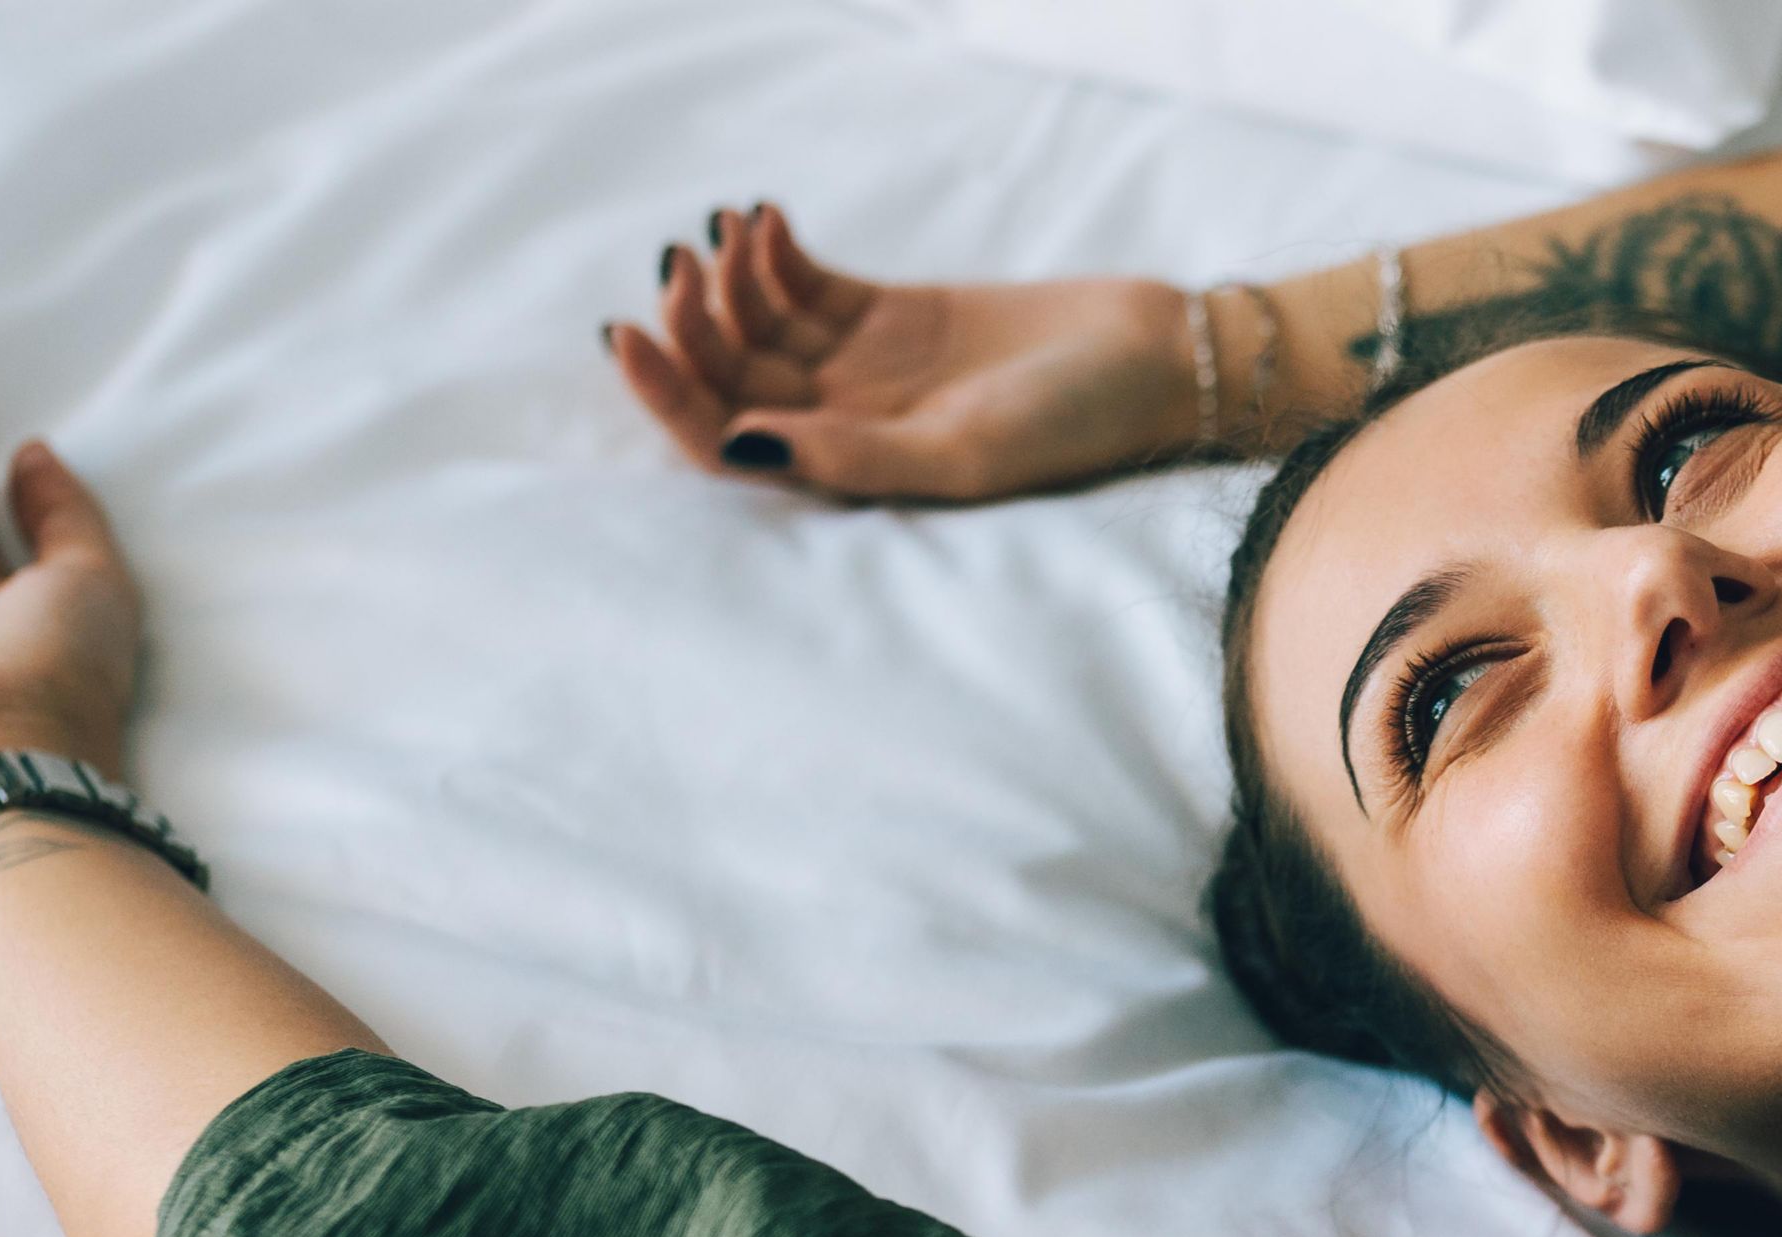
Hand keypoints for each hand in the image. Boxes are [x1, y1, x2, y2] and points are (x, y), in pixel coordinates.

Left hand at [607, 202, 1197, 502]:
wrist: (1154, 360)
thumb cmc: (1074, 423)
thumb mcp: (964, 452)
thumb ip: (852, 458)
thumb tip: (737, 446)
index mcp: (851, 475)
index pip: (724, 444)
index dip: (667, 396)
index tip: (627, 333)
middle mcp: (845, 426)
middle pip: (729, 379)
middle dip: (690, 322)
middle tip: (682, 259)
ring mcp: (864, 368)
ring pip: (756, 326)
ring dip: (727, 276)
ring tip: (731, 227)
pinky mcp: (890, 314)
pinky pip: (803, 285)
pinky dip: (770, 252)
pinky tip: (762, 216)